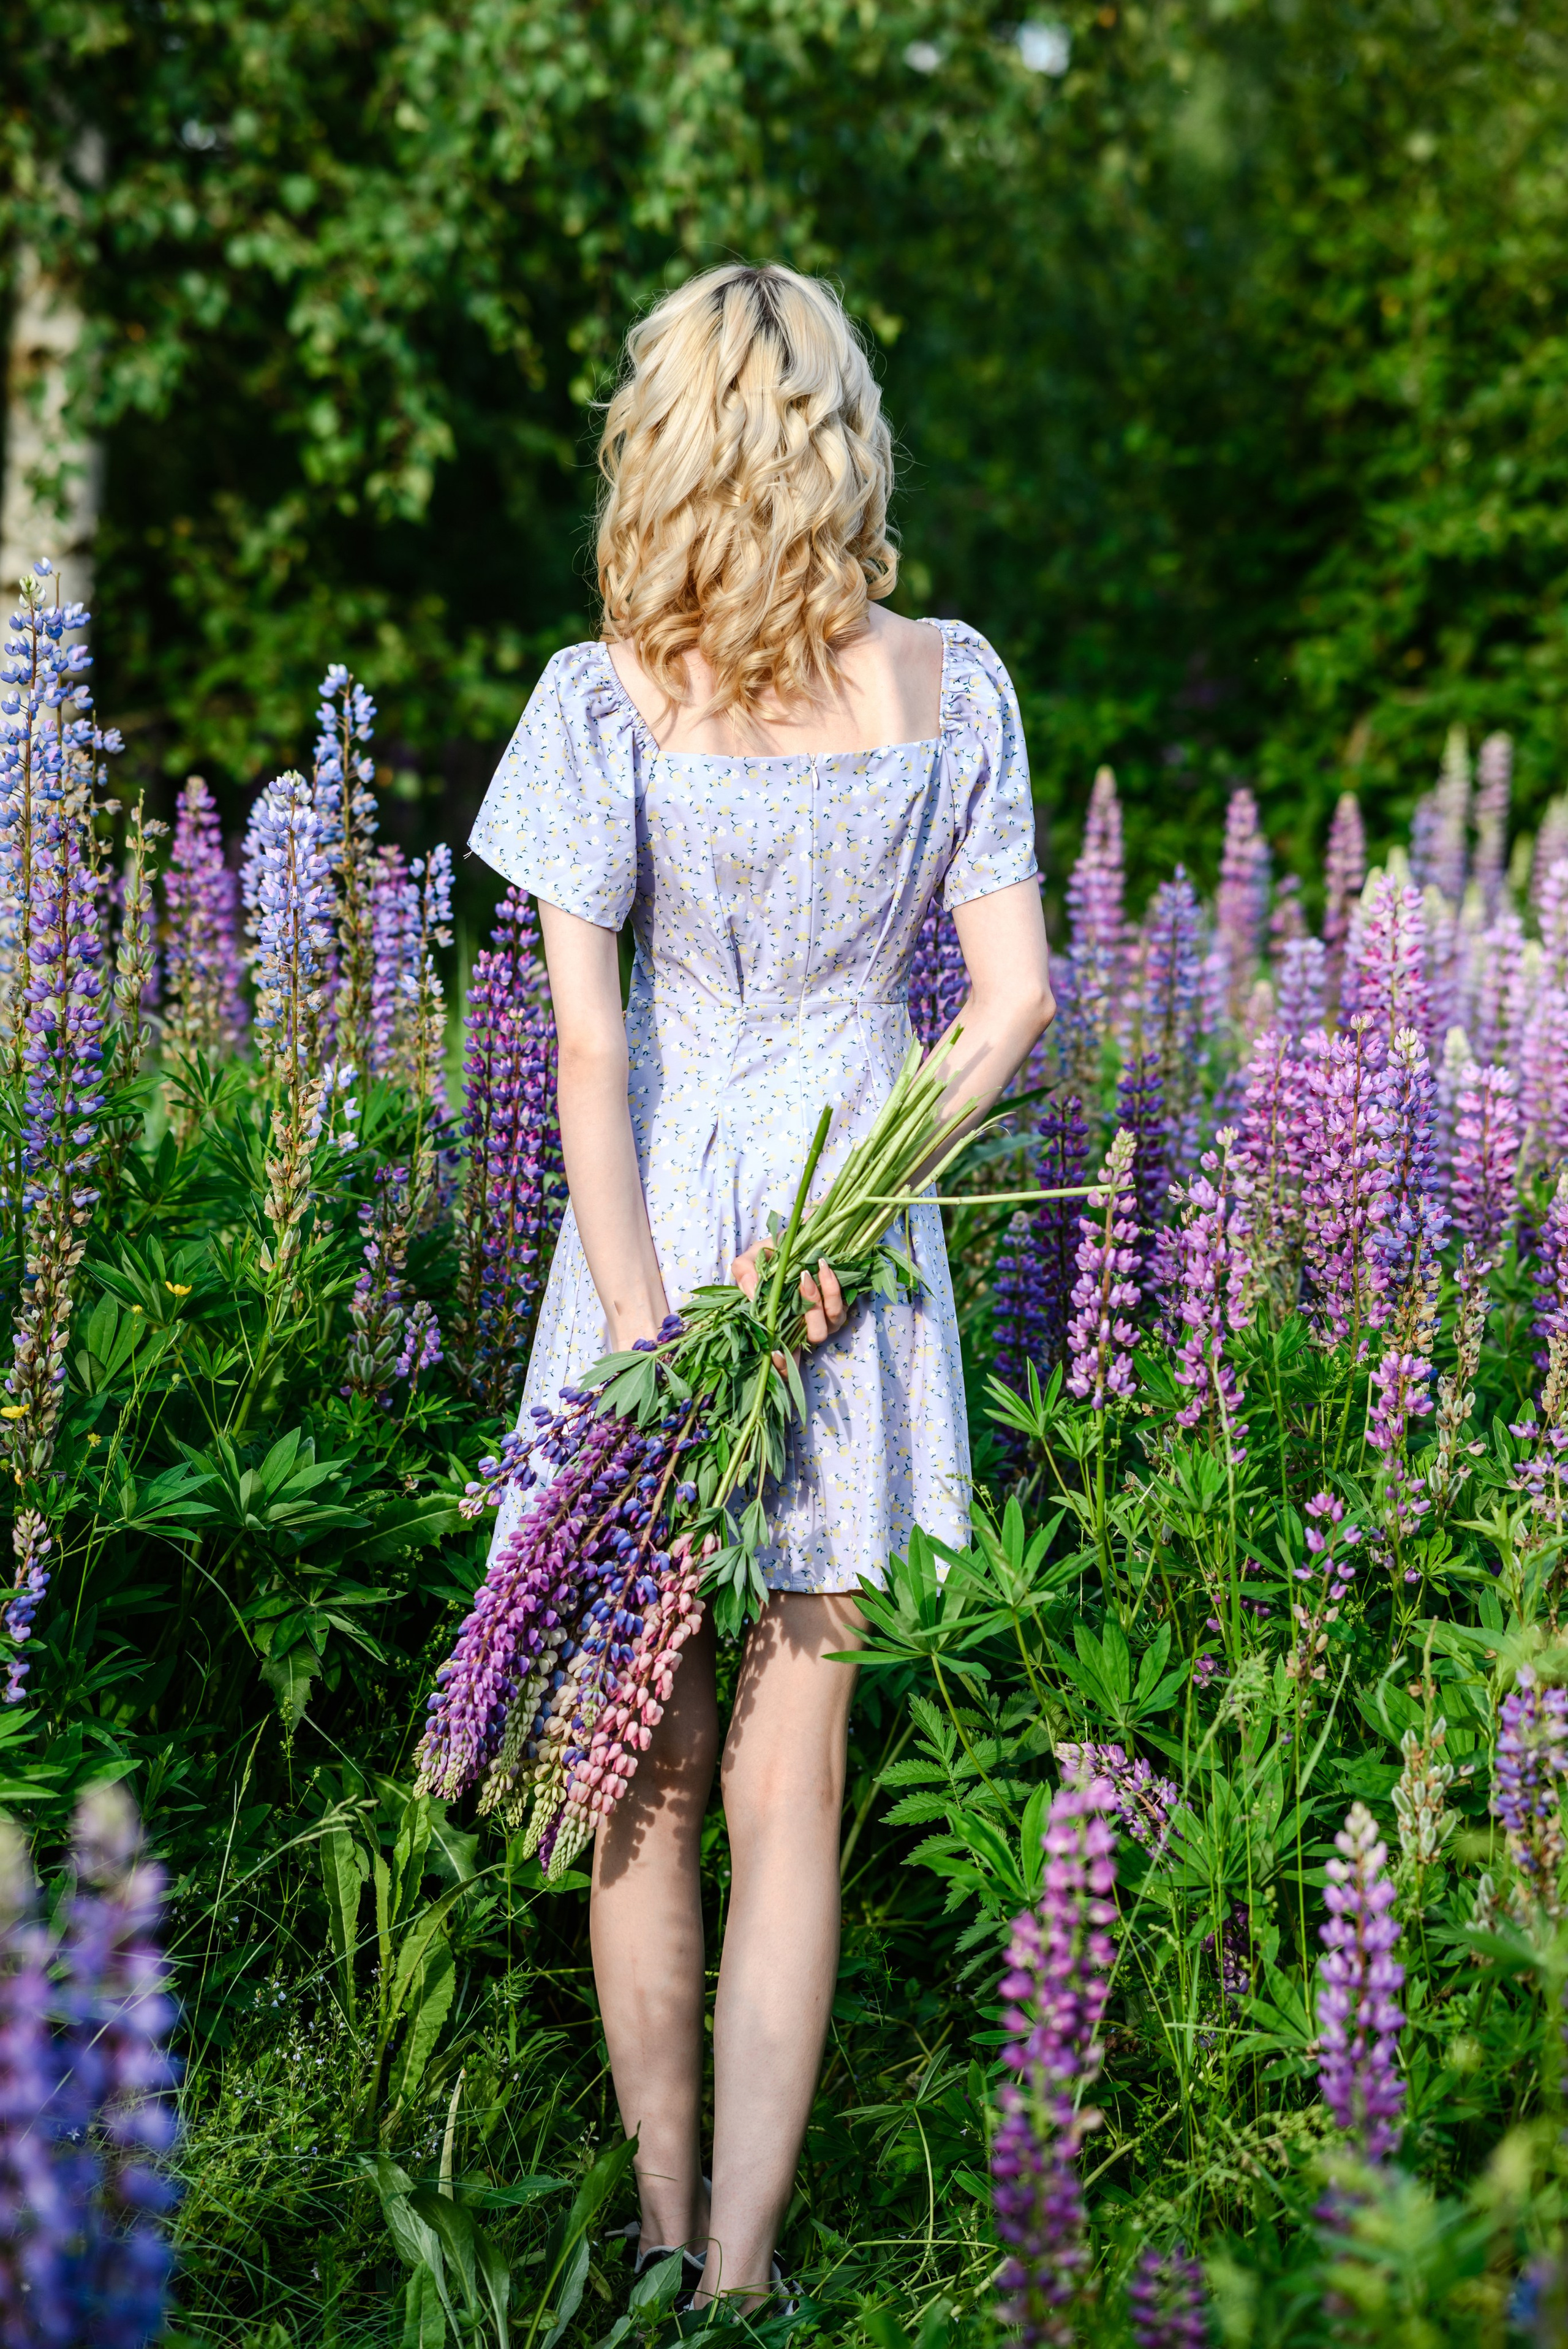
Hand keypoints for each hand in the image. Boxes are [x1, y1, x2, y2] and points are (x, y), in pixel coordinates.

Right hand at [731, 1248, 846, 1360]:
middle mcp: (803, 1325)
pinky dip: (830, 1287)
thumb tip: (752, 1293)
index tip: (776, 1358)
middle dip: (804, 1319)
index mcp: (780, 1324)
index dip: (782, 1368)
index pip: (784, 1358)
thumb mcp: (750, 1261)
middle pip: (808, 1340)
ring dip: (815, 1301)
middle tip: (796, 1286)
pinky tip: (821, 1267)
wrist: (801, 1232)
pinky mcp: (842, 1303)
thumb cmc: (773, 1253)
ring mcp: (824, 1317)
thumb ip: (745, 1275)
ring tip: (805, 1275)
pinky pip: (838, 1306)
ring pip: (825, 1326)